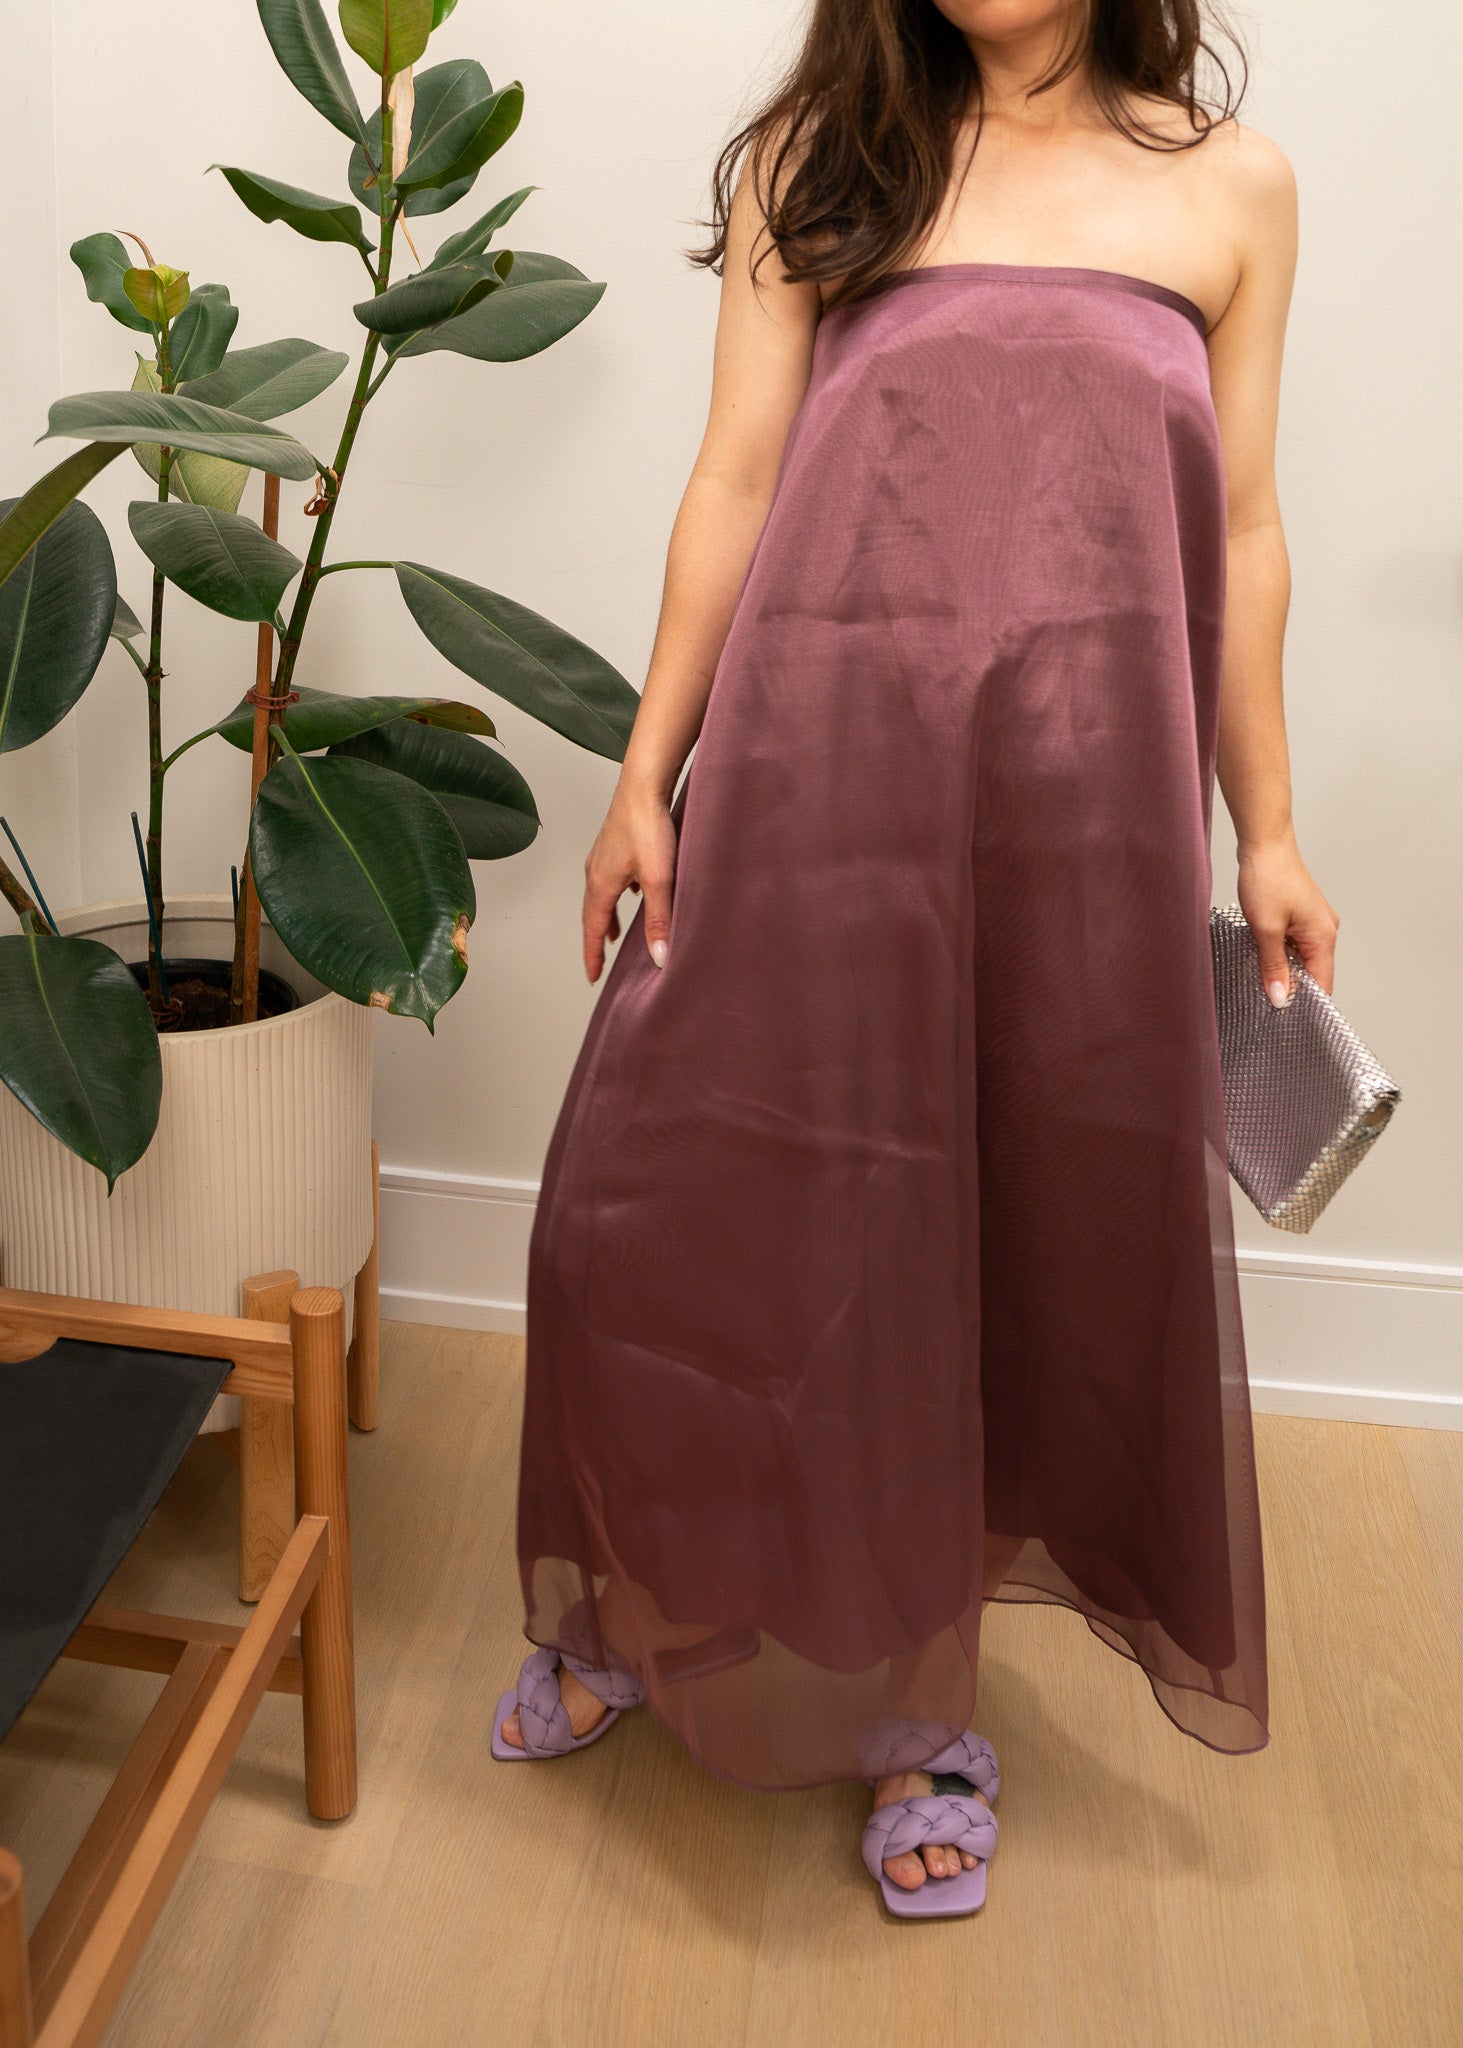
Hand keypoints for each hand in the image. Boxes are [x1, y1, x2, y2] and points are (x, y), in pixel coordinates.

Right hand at [582, 777, 678, 982]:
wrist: (644, 784)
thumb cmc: (649, 826)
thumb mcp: (658, 880)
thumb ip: (659, 920)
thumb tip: (657, 957)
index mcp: (601, 885)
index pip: (594, 931)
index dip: (593, 956)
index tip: (592, 977)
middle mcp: (595, 872)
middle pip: (592, 915)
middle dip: (596, 940)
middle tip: (598, 962)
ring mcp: (602, 856)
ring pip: (600, 896)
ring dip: (605, 917)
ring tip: (614, 933)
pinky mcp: (613, 844)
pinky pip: (609, 879)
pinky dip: (615, 895)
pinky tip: (631, 892)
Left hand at [1237, 835, 1338, 1003]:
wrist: (1264, 843)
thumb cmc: (1268, 878)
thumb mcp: (1266, 929)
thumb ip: (1274, 967)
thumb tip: (1282, 998)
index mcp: (1323, 936)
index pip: (1323, 984)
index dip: (1304, 1002)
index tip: (1282, 1016)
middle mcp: (1325, 930)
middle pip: (1312, 973)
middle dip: (1290, 986)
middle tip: (1263, 998)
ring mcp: (1313, 922)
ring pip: (1300, 959)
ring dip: (1281, 968)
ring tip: (1259, 974)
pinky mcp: (1300, 916)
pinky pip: (1293, 944)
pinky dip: (1278, 952)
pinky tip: (1260, 953)